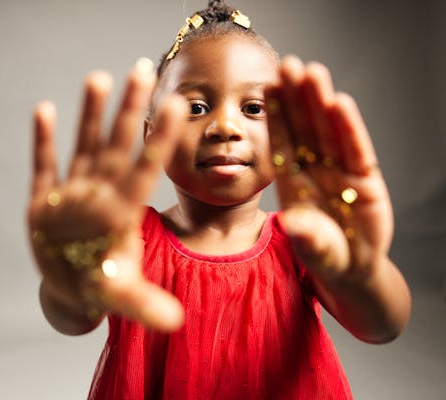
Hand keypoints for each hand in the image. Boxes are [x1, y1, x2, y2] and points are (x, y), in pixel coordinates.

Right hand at [27, 59, 185, 331]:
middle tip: (144, 71)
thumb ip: (146, 304)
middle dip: (131, 110)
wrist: (74, 288)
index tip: (176, 105)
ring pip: (85, 145)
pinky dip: (44, 140)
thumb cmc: (101, 286)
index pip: (145, 168)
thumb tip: (177, 323)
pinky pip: (45, 164)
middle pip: (119, 144)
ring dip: (90, 114)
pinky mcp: (46, 200)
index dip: (160, 138)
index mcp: (123, 211)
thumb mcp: (122, 296)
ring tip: (100, 78)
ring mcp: (74, 192)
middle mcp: (102, 193)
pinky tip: (45, 110)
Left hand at [264, 55, 392, 279]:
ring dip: (320, 103)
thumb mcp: (311, 247)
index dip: (275, 116)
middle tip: (287, 64)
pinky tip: (340, 104)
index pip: (282, 142)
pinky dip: (349, 129)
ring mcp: (341, 172)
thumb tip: (292, 224)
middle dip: (296, 98)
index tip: (266, 87)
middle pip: (305, 129)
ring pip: (329, 133)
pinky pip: (356, 150)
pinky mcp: (366, 180)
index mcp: (293, 182)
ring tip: (312, 73)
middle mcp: (315, 171)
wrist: (351, 268)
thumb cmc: (322, 254)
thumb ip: (304, 235)